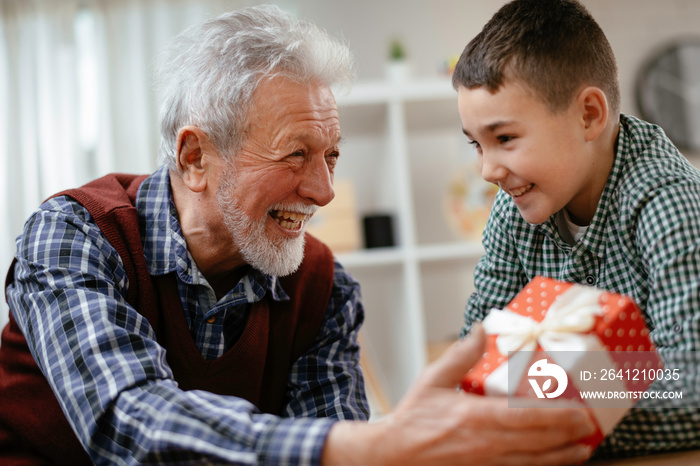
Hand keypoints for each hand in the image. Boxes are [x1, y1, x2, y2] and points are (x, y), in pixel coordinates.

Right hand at [322, 324, 595, 464]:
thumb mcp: (433, 380)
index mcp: (477, 417)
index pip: (527, 418)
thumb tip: (482, 329)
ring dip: (562, 457)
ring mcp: (487, 463)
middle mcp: (488, 443)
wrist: (394, 456)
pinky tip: (553, 464)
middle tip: (593, 428)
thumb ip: (461, 355)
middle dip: (569, 436)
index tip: (582, 413)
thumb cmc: (413, 418)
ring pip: (534, 462)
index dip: (559, 418)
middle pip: (539, 442)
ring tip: (584, 450)